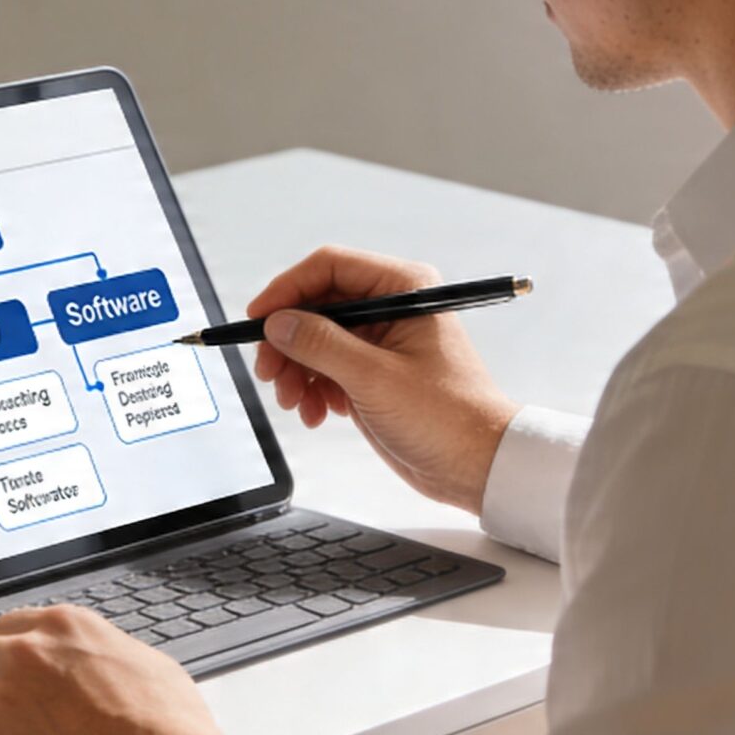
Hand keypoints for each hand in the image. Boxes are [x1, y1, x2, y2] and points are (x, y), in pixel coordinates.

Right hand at [246, 245, 519, 510]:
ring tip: (295, 402)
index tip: (257, 320)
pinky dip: (314, 389)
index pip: (329, 268)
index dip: (287, 291)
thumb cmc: (448, 417)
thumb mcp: (374, 378)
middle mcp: (392, 308)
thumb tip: (278, 323)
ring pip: (316, 340)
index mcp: (404, 289)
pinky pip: (327, 369)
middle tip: (269, 373)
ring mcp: (381, 342)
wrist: (477, 466)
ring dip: (297, 370)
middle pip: (317, 305)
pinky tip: (317, 413)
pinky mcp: (374, 374)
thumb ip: (321, 344)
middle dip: (288, 341)